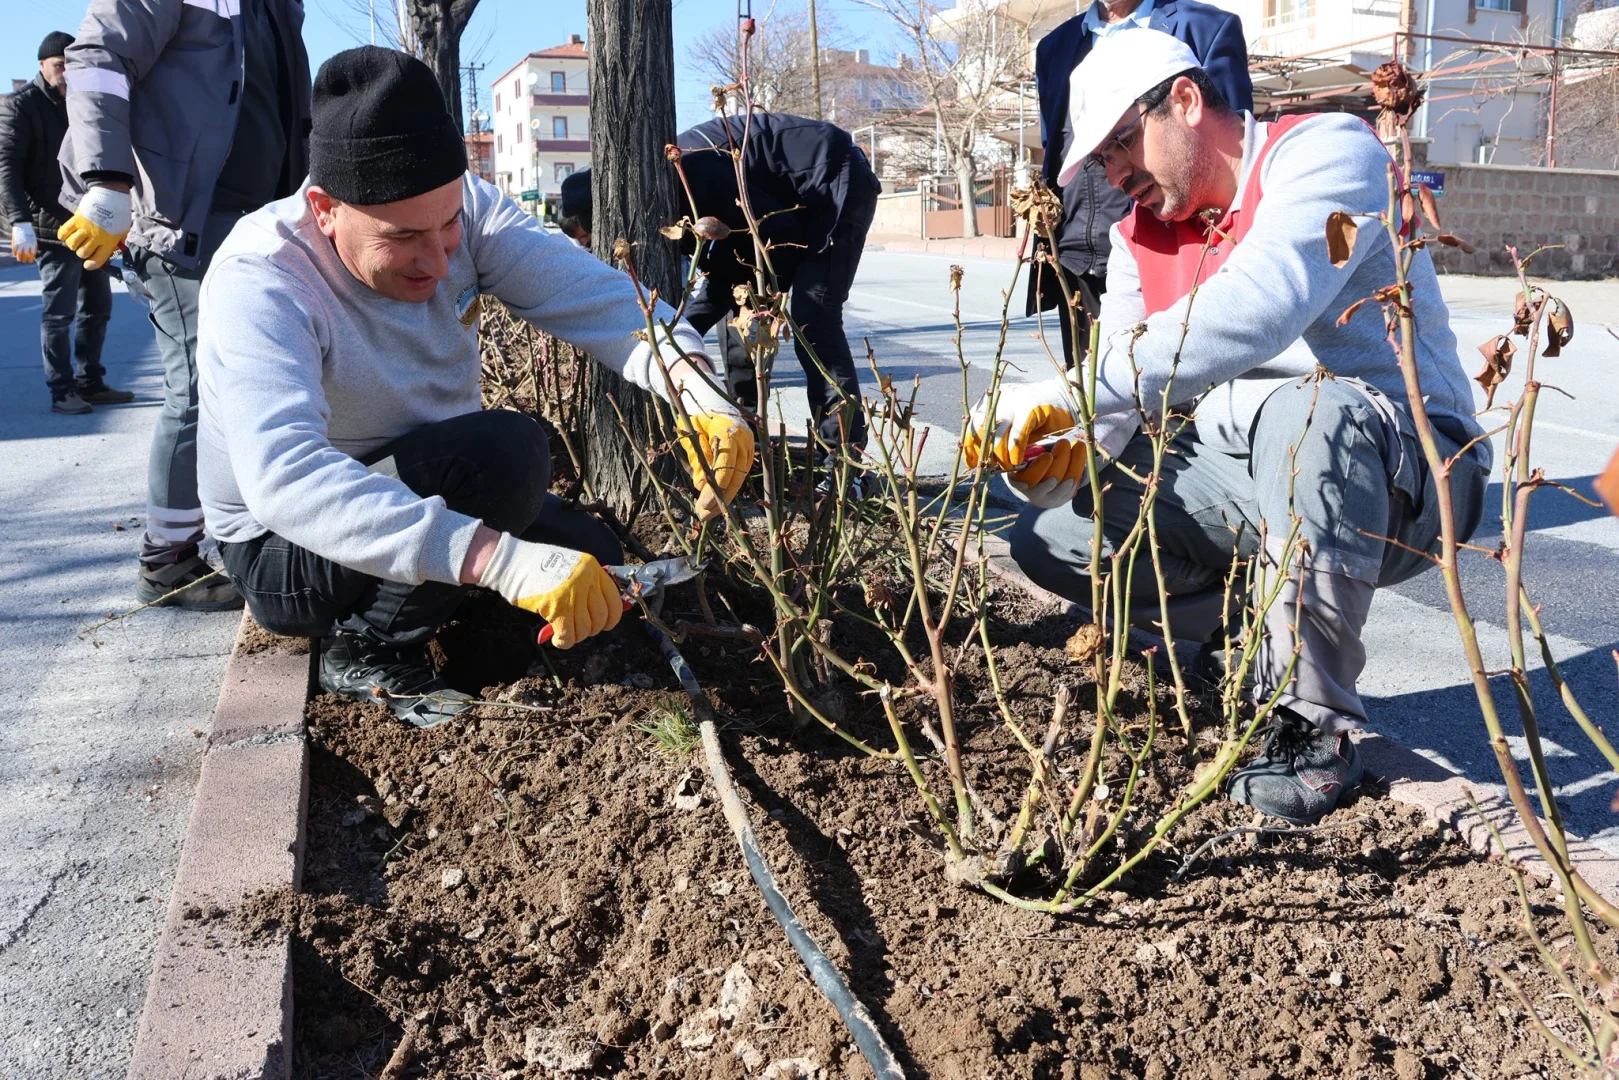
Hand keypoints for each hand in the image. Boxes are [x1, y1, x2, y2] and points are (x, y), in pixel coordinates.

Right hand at [10, 223, 36, 262]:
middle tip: (24, 261)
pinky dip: (14, 253)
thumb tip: (33, 255)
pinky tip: (15, 254)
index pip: (32, 255)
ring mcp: (20, 244)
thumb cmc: (30, 233)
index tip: (29, 261)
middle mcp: (26, 245)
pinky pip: (14, 250)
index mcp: (32, 245)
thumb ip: (34, 247)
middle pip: (25, 256)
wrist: (22, 225)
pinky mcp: (14, 242)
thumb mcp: (34, 240)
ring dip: (19, 258)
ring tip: (20, 260)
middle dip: (24, 260)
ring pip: (19, 255)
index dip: (30, 259)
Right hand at [57, 185, 130, 269]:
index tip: (88, 265)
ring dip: (73, 245)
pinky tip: (64, 236)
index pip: (98, 259)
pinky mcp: (77, 219)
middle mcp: (96, 237)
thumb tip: (109, 251)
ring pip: (72, 244)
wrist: (111, 196)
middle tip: (84, 248)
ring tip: (76, 241)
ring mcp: (85, 228)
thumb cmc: (119, 215)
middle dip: (82, 253)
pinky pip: (64, 231)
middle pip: (82, 253)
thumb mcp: (123, 231)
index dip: (91, 265)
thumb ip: (116, 242)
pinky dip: (62, 235)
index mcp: (109, 241)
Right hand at [477, 534, 621, 647]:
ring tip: (564, 633)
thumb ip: (584, 587)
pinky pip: (568, 635)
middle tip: (577, 630)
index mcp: (592, 568)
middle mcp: (587, 579)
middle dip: (591, 630)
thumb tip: (595, 616)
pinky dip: (563, 642)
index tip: (603, 626)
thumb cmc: (537, 566)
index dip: (611, 619)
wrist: (512, 562)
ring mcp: (573, 594)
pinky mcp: (557, 608)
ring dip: (575, 637)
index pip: (614, 600)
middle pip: (601, 617)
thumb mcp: (569, 568)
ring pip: (585, 629)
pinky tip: (556, 640)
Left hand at [678, 413, 754, 519]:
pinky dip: (728, 488)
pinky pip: (738, 474)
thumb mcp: (691, 434)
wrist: (712, 398)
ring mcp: (748, 446)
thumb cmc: (697, 415)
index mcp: (729, 432)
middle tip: (703, 516)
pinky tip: (716, 500)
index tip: (703, 505)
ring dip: (724, 498)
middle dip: (720, 500)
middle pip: (736, 477)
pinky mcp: (747, 452)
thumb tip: (701, 486)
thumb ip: (697, 459)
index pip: (725, 467)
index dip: (715, 489)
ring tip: (708, 513)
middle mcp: (744, 441)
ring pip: (739, 478)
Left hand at [964, 380, 1087, 507]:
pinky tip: (1016, 459)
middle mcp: (1000, 397)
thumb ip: (996, 437)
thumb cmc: (1037, 418)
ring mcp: (1015, 400)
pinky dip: (1015, 449)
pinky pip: (1018, 432)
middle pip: (983, 429)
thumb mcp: (1012, 426)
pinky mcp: (1031, 406)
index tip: (972, 463)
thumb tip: (979, 459)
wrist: (1064, 399)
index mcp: (992, 401)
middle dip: (985, 452)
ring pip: (999, 432)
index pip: (972, 424)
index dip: (970, 445)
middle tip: (991, 467)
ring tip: (1007, 466)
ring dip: (1001, 454)